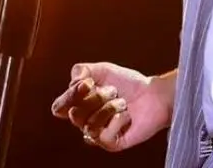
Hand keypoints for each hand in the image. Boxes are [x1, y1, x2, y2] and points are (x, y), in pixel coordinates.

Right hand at [50, 62, 170, 151]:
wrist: (153, 95)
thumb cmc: (128, 83)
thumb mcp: (103, 69)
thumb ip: (82, 70)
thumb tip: (74, 83)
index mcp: (80, 104)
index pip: (59, 108)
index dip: (69, 96)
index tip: (87, 83)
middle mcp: (86, 120)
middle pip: (74, 115)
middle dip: (95, 98)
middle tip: (113, 90)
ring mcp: (98, 134)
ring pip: (89, 125)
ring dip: (108, 108)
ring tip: (122, 102)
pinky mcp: (111, 144)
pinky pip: (104, 135)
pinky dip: (117, 120)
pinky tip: (126, 116)